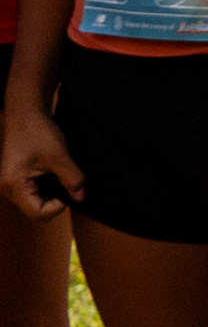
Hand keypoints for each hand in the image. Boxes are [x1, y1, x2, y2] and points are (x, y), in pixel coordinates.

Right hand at [1, 102, 78, 222]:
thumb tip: (82, 198)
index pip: (38, 214)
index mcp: (14, 186)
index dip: (58, 206)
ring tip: (58, 174)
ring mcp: (10, 184)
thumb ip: (72, 179)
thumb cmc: (38, 131)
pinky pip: (33, 192)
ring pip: (35, 201)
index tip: (70, 189)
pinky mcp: (16, 178)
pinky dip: (47, 187)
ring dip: (52, 193)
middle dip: (55, 200)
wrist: (25, 113)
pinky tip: (53, 173)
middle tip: (66, 181)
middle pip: (35, 210)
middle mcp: (7, 188)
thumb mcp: (60, 156)